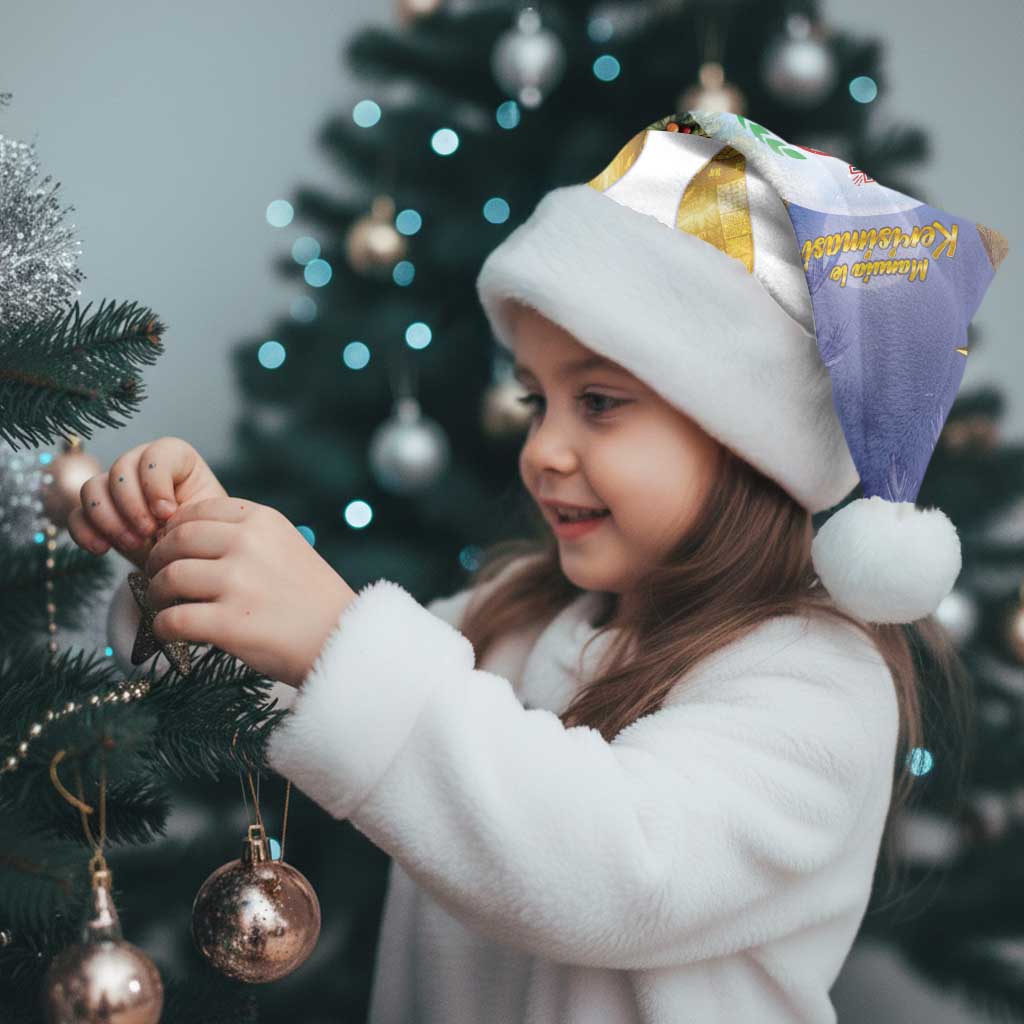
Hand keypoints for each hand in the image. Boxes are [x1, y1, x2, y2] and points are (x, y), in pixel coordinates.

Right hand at [67, 437, 227, 570]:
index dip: (156, 483)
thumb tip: (163, 515)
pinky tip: (102, 549)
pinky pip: (76, 515)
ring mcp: (115, 488)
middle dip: (132, 505)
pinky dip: (85, 532)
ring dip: (109, 519)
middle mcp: (141, 466)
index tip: (168, 513)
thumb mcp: (206, 520)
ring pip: (92, 488)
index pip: (156, 454)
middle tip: (148, 533)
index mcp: (176, 459)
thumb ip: (189, 510)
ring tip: (133, 544)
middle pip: (120, 469)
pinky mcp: (97, 514)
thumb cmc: (203, 534)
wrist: (188, 560)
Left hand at [142, 496, 357, 687]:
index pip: (197, 511)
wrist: (343, 639)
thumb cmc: (312, 598)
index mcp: (263, 520)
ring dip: (157, 594)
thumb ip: (246, 536)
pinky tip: (170, 632)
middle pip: (176, 541)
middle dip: (158, 560)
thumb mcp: (287, 546)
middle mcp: (248, 544)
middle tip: (157, 577)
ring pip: (169, 578)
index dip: (174, 530)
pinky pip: (172, 620)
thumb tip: (184, 537)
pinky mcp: (229, 623)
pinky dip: (163, 628)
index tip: (172, 548)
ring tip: (164, 605)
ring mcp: (238, 583)